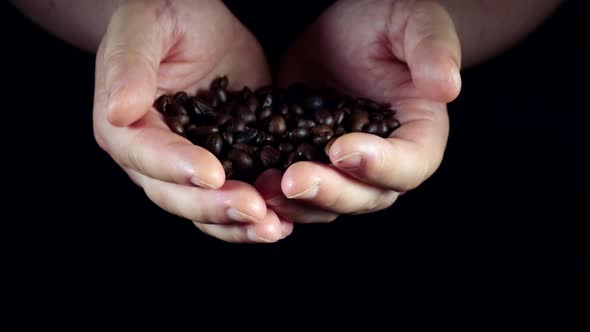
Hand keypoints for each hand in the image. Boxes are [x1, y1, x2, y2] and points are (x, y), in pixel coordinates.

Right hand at [93, 0, 290, 242]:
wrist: (198, 22)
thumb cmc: (164, 14)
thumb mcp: (144, 26)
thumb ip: (130, 66)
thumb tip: (118, 111)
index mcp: (126, 127)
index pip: (147, 155)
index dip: (177, 167)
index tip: (213, 173)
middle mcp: (153, 157)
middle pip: (176, 196)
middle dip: (215, 206)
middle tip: (255, 209)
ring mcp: (189, 167)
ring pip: (206, 209)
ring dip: (239, 224)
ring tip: (275, 228)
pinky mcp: (225, 164)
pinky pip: (235, 198)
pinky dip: (257, 215)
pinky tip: (286, 221)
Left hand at [257, 0, 460, 221]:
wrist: (348, 27)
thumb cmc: (391, 19)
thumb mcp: (416, 22)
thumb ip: (434, 51)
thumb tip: (447, 88)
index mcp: (419, 136)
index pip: (409, 165)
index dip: (379, 165)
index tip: (341, 148)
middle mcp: (384, 162)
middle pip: (365, 196)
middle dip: (330, 192)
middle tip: (294, 180)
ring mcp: (343, 167)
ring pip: (327, 203)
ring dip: (298, 203)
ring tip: (265, 189)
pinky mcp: (308, 159)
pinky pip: (295, 188)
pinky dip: (275, 194)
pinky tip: (250, 184)